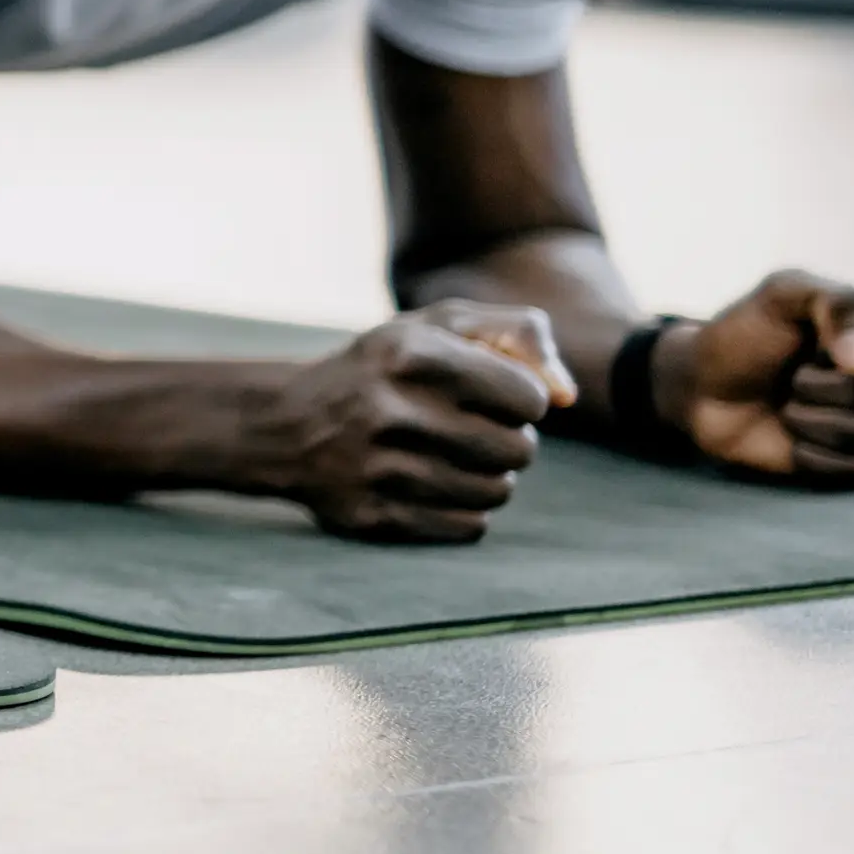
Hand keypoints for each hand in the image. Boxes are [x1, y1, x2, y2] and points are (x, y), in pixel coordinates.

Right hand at [253, 301, 564, 542]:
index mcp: (409, 353)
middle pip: (519, 450)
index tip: (492, 394)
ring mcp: (378, 468)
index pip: (529, 397)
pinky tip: (432, 484)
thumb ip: (516, 334)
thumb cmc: (382, 367)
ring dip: (487, 476)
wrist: (283, 423)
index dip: (522, 397)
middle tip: (472, 429)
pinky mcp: (374, 515)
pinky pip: (468, 527)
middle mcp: (390, 409)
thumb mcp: (436, 326)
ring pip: (497, 492)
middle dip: (508, 440)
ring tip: (452, 456)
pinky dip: (462, 509)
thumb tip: (569, 397)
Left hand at [670, 272, 853, 486]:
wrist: (703, 386)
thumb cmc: (744, 334)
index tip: (811, 338)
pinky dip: (812, 452)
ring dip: (809, 417)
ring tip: (789, 403)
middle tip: (793, 374)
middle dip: (815, 382)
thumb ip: (834, 304)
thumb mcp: (781, 294)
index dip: (847, 342)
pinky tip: (793, 437)